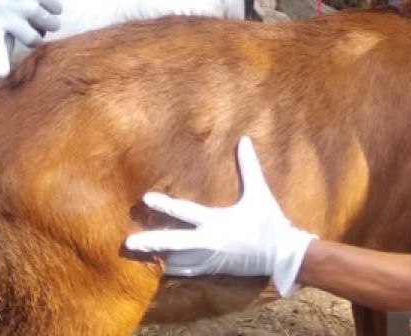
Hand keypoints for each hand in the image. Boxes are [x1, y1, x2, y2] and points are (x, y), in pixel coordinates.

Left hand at [125, 136, 316, 296]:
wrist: (282, 255)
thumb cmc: (269, 222)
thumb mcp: (259, 193)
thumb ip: (249, 167)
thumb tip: (244, 140)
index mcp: (217, 221)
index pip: (185, 212)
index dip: (165, 205)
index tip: (146, 198)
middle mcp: (209, 242)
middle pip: (174, 243)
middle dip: (151, 242)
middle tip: (129, 243)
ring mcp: (210, 258)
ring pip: (178, 260)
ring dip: (159, 256)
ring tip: (138, 255)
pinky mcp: (214, 268)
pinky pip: (189, 271)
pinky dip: (174, 269)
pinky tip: (161, 267)